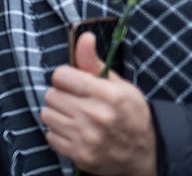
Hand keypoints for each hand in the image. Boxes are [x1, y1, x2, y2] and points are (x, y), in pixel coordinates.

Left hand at [41, 33, 157, 175]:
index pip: (61, 75)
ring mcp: (87, 138)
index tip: (74, 83)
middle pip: (51, 95)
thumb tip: (84, 37)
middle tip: (76, 102)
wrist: (144, 154)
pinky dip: (59, 134)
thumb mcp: (119, 85)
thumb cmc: (130, 115)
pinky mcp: (80, 154)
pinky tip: (75, 133)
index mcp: (109, 95)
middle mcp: (97, 116)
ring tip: (75, 117)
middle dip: (61, 96)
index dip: (66, 77)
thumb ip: (94, 62)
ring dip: (57, 114)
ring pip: (47, 114)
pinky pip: (50, 135)